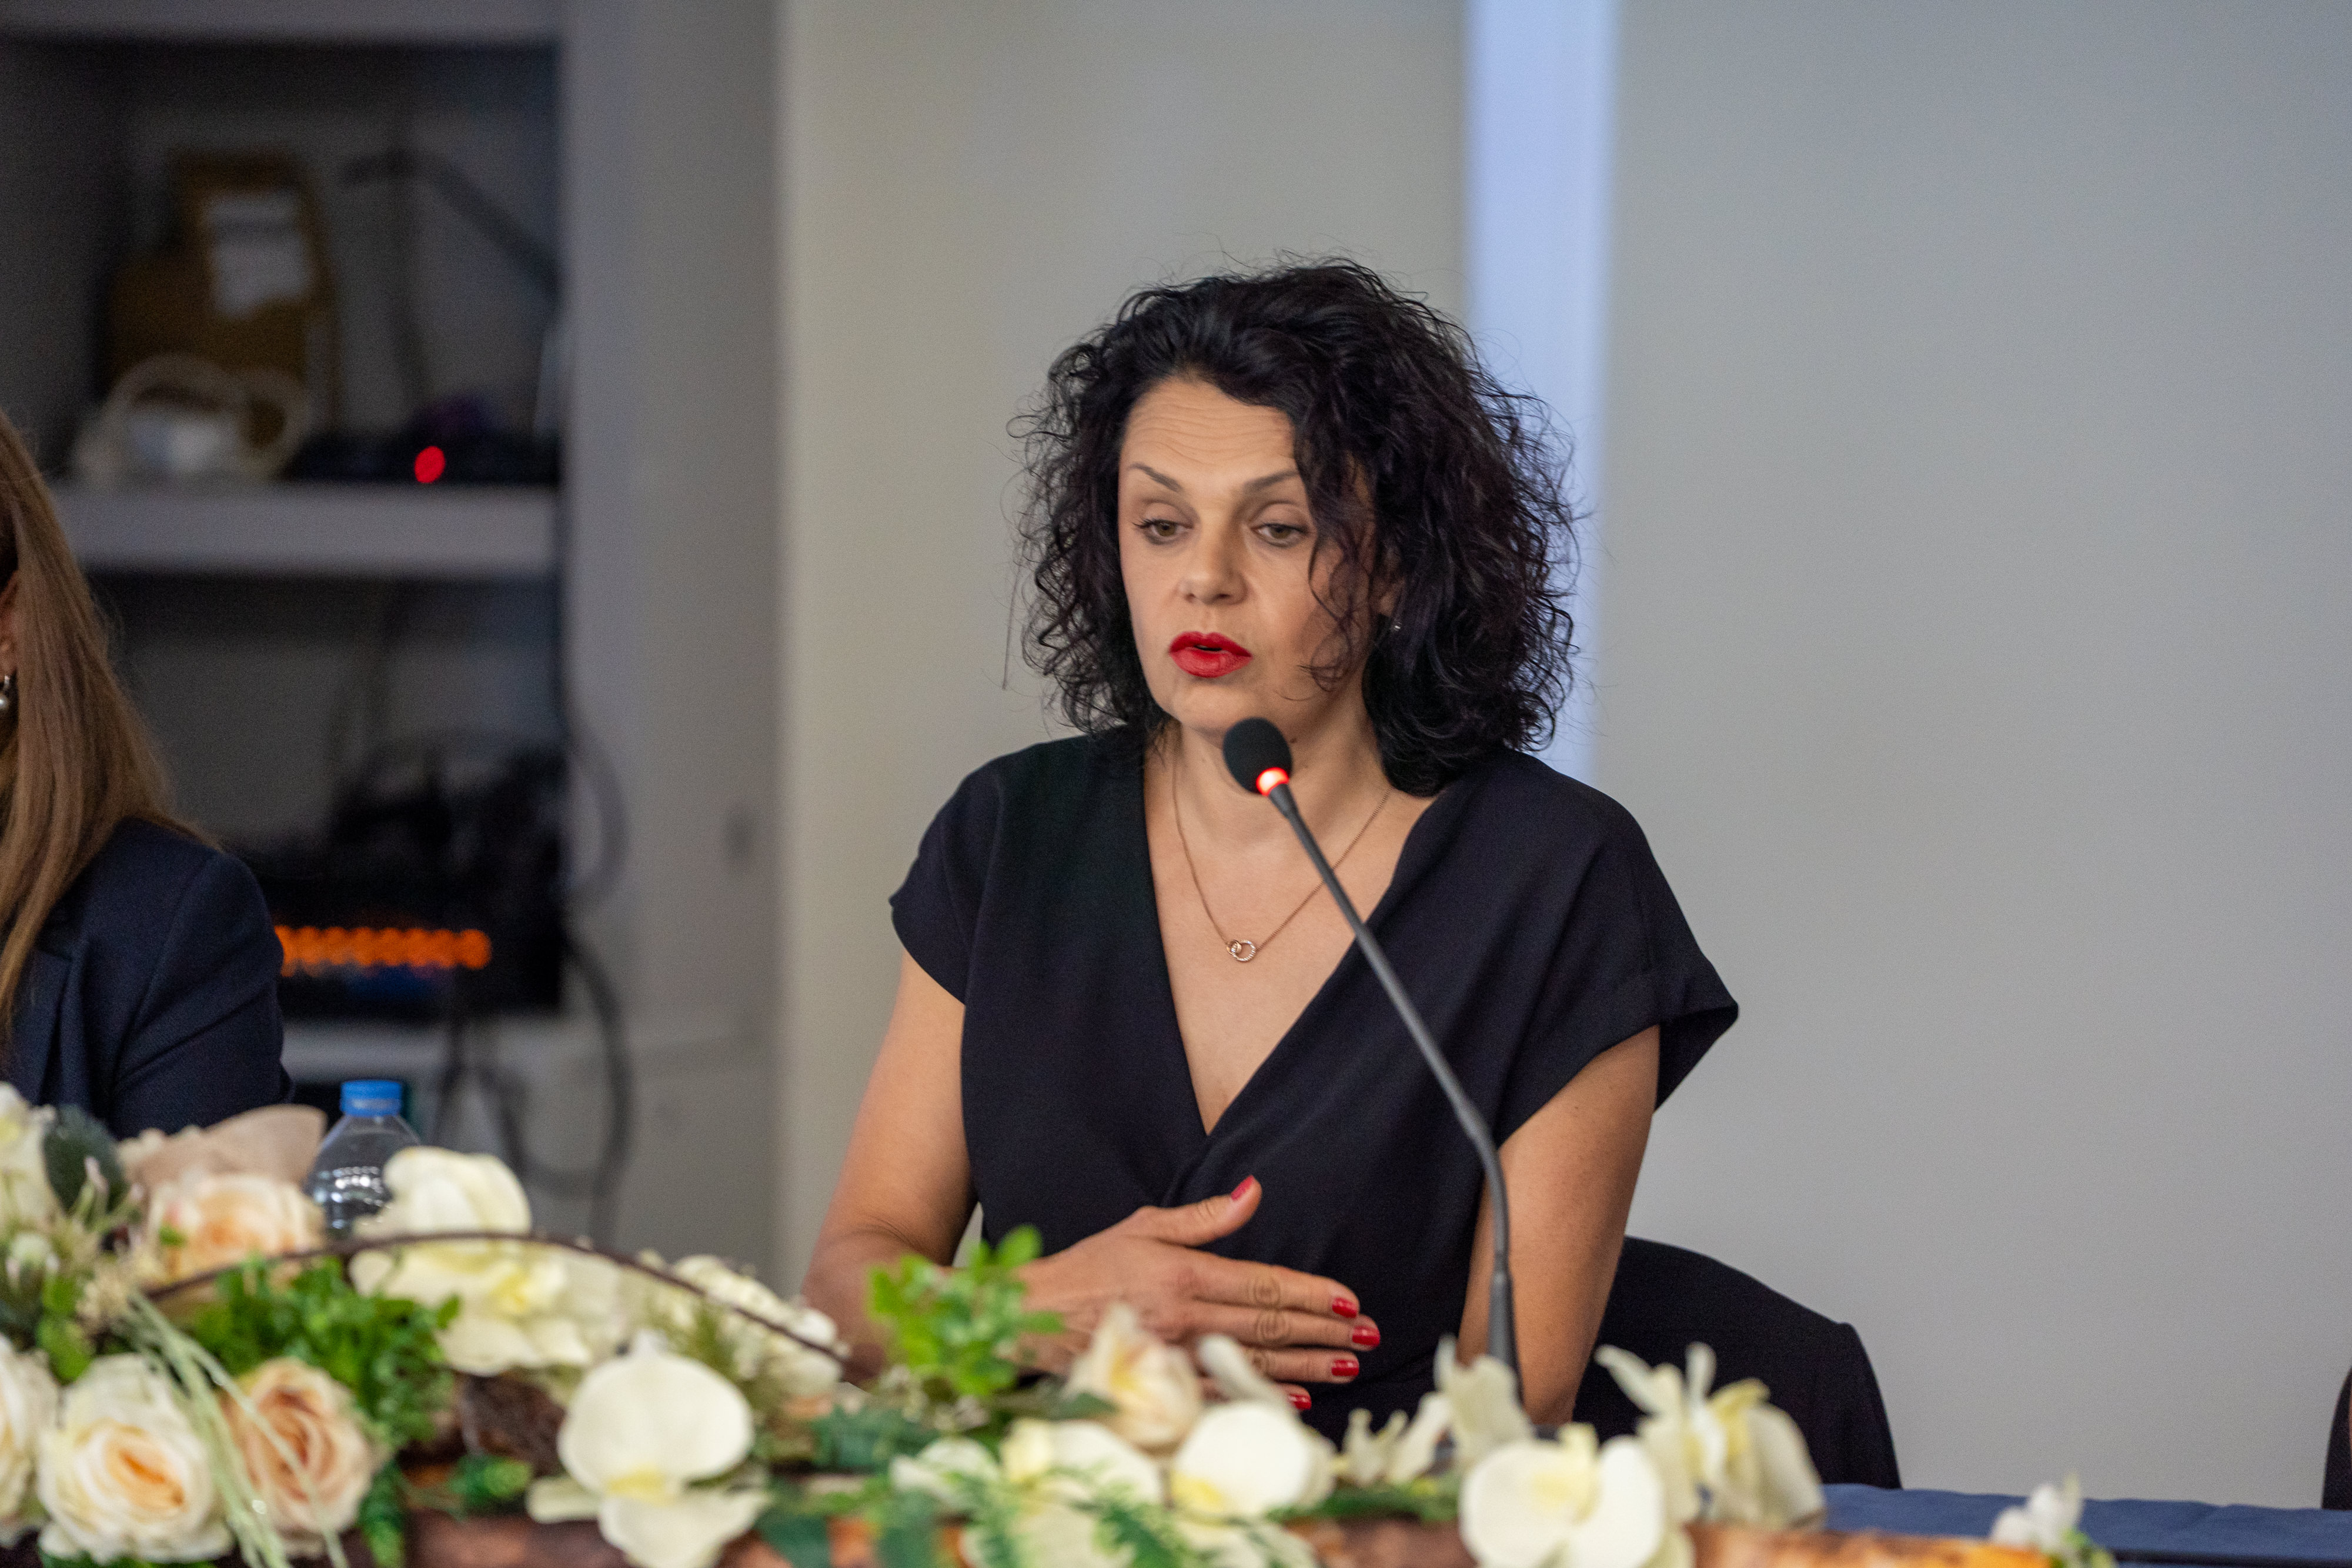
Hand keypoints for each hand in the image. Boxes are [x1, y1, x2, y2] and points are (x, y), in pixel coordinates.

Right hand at [1017, 1177, 1377, 1409]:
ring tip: (1347, 1365)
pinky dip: (1261, 1395)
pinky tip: (1297, 1400)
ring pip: (1255, 1361)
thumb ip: (1204, 1217)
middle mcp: (1185, 1317)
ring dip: (1307, 1366)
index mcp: (1184, 1274)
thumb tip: (1254, 1192)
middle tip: (1368, 1336)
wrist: (1034, 1313)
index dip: (1313, 1294)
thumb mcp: (1144, 1226)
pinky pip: (1222, 1394)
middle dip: (1325, 1331)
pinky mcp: (1162, 1384)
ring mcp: (1175, 1356)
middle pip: (1270, 1324)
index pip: (1264, 1284)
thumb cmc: (1090, 1267)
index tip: (1350, 1301)